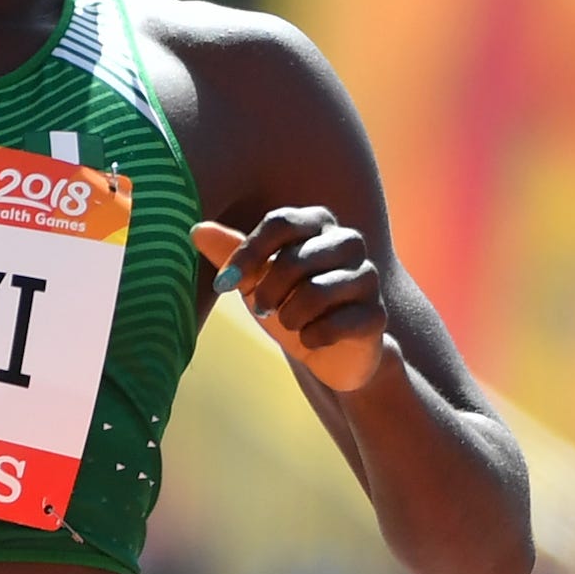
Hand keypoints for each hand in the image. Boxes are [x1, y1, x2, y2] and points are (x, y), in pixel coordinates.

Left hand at [191, 208, 389, 391]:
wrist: (329, 350)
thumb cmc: (288, 302)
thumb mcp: (254, 278)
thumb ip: (230, 253)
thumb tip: (197, 229)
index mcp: (317, 223)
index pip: (281, 223)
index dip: (248, 254)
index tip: (224, 283)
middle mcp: (347, 242)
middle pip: (295, 258)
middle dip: (267, 291)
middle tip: (261, 309)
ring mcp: (367, 277)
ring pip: (317, 291)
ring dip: (290, 316)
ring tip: (289, 322)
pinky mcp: (377, 315)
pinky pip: (339, 324)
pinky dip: (314, 337)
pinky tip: (311, 339)